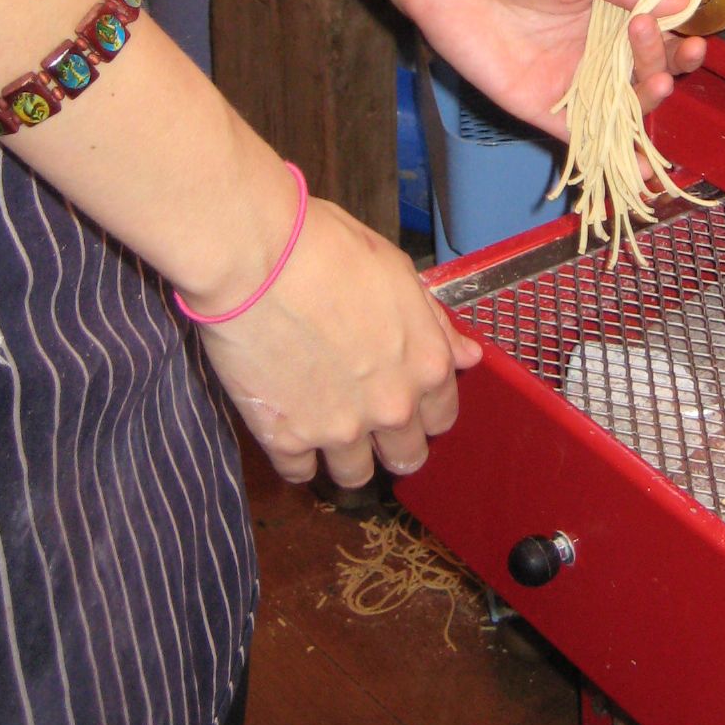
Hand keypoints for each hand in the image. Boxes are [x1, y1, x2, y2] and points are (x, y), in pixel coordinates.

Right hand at [192, 198, 481, 485]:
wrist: (257, 257)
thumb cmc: (328, 248)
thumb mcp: (398, 272)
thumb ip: (434, 324)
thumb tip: (467, 356)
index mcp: (426, 364)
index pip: (442, 416)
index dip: (424, 408)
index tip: (405, 398)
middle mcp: (392, 406)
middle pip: (406, 456)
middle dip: (392, 444)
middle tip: (368, 422)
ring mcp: (340, 429)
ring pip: (356, 476)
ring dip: (347, 457)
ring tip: (328, 430)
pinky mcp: (287, 438)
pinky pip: (300, 474)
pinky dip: (297, 459)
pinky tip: (290, 431)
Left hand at [399, 0, 706, 141]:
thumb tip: (681, 3)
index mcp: (607, 18)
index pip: (656, 40)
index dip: (678, 46)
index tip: (693, 41)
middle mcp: (593, 54)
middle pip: (643, 75)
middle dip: (662, 68)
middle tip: (652, 47)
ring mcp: (568, 83)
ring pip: (619, 108)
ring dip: (645, 105)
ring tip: (658, 86)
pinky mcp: (540, 107)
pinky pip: (579, 138)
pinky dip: (608, 154)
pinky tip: (638, 164)